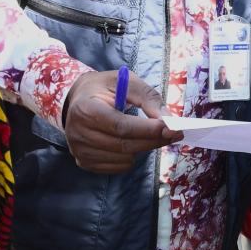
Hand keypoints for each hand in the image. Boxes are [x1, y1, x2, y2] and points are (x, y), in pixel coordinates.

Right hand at [61, 70, 181, 173]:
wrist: (76, 98)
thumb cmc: (103, 88)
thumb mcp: (125, 81)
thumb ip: (147, 97)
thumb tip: (168, 119)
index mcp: (86, 109)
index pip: (121, 126)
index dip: (148, 130)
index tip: (171, 128)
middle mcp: (78, 133)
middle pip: (124, 145)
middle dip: (153, 140)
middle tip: (174, 134)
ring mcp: (79, 151)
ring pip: (123, 159)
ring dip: (143, 149)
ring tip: (149, 135)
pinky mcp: (84, 162)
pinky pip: (117, 167)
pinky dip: (131, 158)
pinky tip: (131, 143)